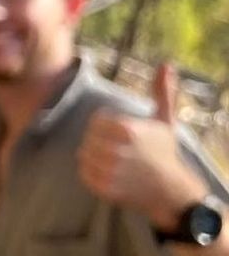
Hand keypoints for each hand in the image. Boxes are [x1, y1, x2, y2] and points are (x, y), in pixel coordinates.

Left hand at [77, 61, 206, 229]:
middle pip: (88, 137)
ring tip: (111, 158)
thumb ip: (162, 92)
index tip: (118, 133)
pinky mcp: (104, 187)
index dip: (106, 125)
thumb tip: (166, 65)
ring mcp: (109, 170)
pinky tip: (107, 171)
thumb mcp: (164, 121)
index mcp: (127, 130)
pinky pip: (83, 173)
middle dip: (98, 140)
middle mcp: (117, 150)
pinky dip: (91, 171)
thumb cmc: (164, 152)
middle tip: (114, 147)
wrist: (171, 191)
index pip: (96, 120)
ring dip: (93, 155)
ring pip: (83, 155)